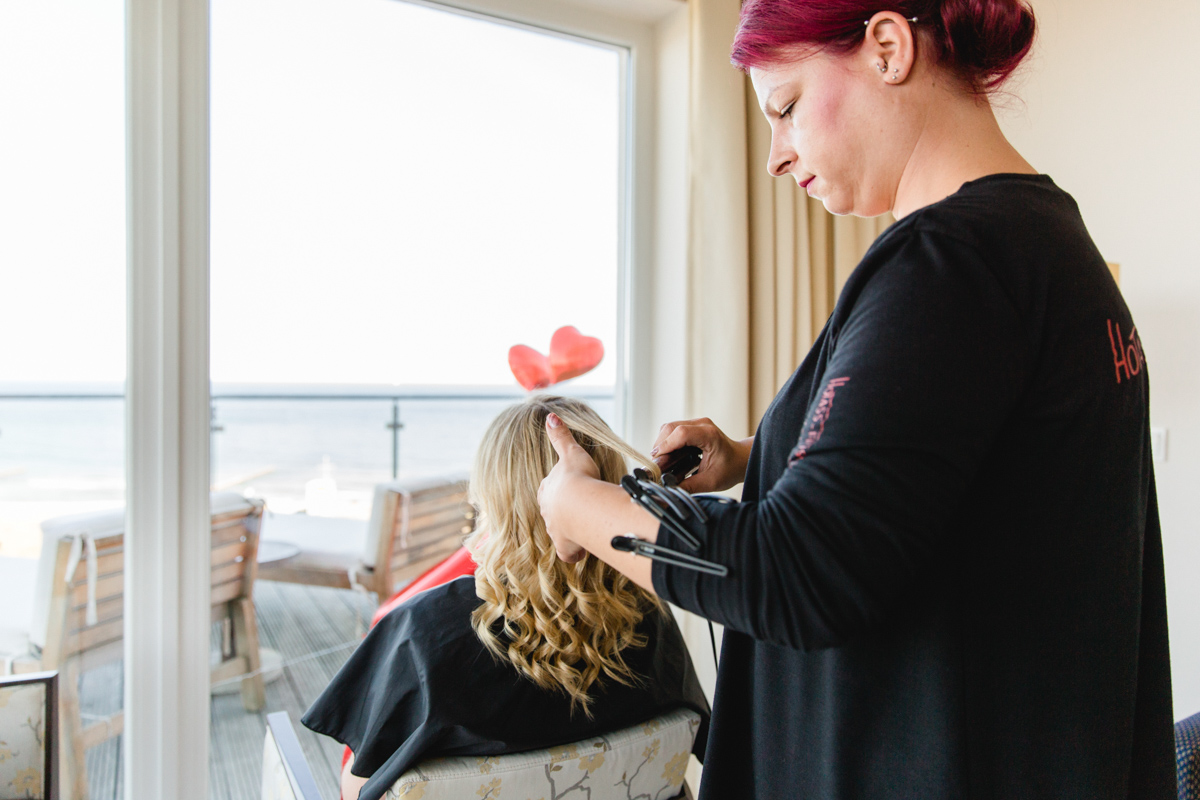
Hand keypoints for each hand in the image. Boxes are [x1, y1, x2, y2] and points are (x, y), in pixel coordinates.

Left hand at [538, 412, 600, 562]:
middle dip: (563, 514)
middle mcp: (548, 512)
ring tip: (583, 531)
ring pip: (560, 532)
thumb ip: (560, 436)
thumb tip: (550, 416)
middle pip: (553, 513)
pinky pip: (569, 552)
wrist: (579, 503)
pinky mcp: (566, 546)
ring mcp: (555, 530)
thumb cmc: (576, 477)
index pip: (549, 492)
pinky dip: (575, 552)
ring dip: (570, 532)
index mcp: (547, 491)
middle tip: (578, 512)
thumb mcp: (569, 452)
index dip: (560, 492)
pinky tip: (583, 552)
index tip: (570, 493)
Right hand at [651, 417, 752, 492]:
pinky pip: (672, 430)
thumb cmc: (730, 469)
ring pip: (668, 427)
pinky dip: (666, 442)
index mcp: (709, 435)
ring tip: (661, 461)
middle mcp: (702, 424)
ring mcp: (696, 423)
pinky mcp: (692, 426)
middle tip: (656, 465)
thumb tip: (668, 491)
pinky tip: (668, 455)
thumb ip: (689, 486)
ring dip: (661, 444)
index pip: (681, 434)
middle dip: (660, 446)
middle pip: (670, 428)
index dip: (666, 446)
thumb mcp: (710, 482)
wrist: (741, 459)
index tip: (657, 461)